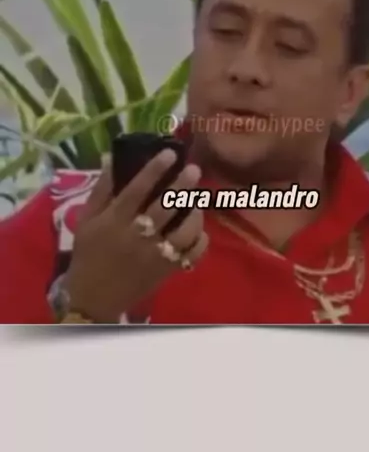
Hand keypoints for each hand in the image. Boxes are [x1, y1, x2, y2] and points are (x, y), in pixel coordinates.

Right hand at [62, 149, 207, 322]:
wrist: (93, 298)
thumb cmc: (89, 252)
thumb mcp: (87, 219)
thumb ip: (101, 189)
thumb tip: (112, 157)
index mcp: (115, 221)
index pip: (136, 190)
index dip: (154, 169)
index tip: (169, 153)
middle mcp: (136, 236)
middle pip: (163, 208)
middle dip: (181, 186)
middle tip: (194, 170)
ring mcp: (154, 256)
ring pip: (182, 232)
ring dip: (193, 213)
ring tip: (197, 201)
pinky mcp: (165, 271)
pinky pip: (191, 255)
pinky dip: (200, 241)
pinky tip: (199, 229)